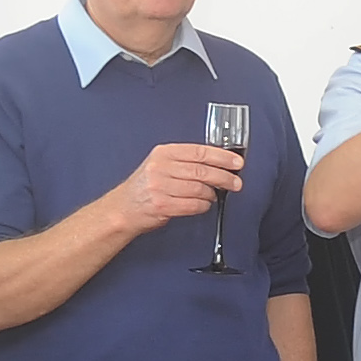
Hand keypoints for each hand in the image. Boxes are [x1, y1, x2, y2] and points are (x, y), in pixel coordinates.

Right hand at [111, 142, 243, 232]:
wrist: (123, 208)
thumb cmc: (146, 186)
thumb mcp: (161, 165)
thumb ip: (185, 162)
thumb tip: (219, 163)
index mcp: (163, 153)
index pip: (200, 152)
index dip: (222, 157)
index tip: (237, 162)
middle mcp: (160, 167)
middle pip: (202, 171)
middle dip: (225, 177)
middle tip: (236, 183)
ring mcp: (160, 187)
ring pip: (199, 189)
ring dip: (212, 194)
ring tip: (214, 195)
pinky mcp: (162, 205)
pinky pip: (193, 205)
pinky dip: (203, 206)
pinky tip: (203, 204)